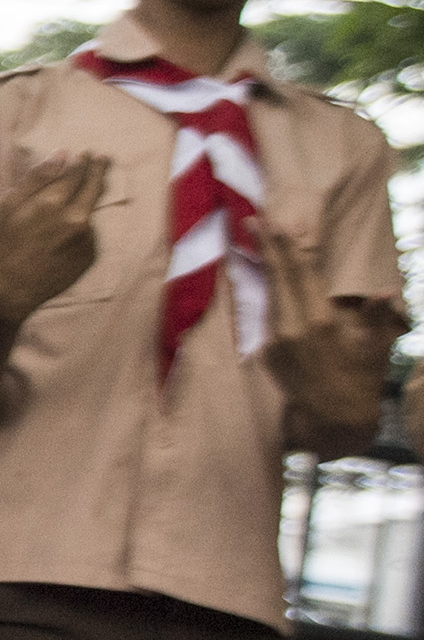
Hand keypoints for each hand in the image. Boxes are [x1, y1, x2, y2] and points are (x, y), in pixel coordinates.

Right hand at [0, 151, 106, 320]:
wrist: (8, 291)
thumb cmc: (1, 247)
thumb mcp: (7, 207)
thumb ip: (36, 179)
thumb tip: (62, 156)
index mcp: (53, 202)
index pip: (76, 173)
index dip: (82, 162)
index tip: (85, 154)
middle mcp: (76, 218)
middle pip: (95, 187)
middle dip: (99, 170)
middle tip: (102, 159)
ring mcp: (86, 238)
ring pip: (92, 211)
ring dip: (88, 202)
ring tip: (81, 198)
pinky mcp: (90, 255)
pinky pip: (89, 234)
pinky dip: (81, 228)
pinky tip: (63, 236)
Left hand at [259, 224, 390, 450]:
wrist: (333, 421)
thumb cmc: (361, 381)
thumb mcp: (375, 348)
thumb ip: (375, 317)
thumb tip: (385, 291)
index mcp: (320, 322)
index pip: (301, 274)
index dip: (286, 247)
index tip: (273, 224)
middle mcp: (292, 329)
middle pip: (278, 278)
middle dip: (266, 248)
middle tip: (254, 219)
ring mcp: (275, 342)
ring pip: (270, 295)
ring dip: (266, 268)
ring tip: (259, 241)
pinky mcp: (267, 353)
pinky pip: (268, 316)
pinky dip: (270, 294)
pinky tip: (268, 279)